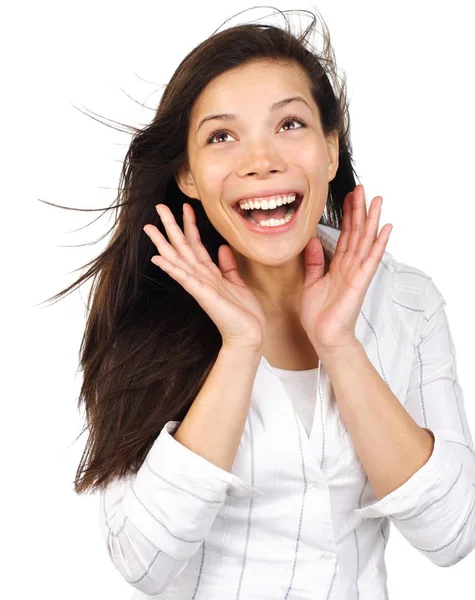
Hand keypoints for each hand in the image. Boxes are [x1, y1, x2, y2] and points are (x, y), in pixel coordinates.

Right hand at [143, 203, 265, 350]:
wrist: (248, 334)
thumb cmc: (243, 313)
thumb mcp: (237, 283)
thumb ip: (228, 266)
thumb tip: (223, 248)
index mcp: (209, 273)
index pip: (196, 244)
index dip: (190, 224)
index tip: (185, 206)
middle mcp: (201, 277)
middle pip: (182, 247)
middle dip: (171, 226)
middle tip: (159, 206)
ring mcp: (200, 286)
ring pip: (178, 259)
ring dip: (163, 244)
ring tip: (149, 228)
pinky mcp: (203, 295)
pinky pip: (185, 279)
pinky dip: (171, 268)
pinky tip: (158, 259)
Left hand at [299, 184, 392, 355]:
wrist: (324, 337)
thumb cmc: (318, 314)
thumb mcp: (311, 283)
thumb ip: (314, 262)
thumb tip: (312, 241)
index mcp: (338, 266)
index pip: (345, 235)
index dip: (347, 216)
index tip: (348, 196)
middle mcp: (350, 267)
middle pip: (357, 233)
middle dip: (360, 211)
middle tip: (362, 188)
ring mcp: (357, 273)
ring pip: (366, 241)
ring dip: (372, 220)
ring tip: (378, 200)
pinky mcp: (360, 282)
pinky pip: (370, 260)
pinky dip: (378, 244)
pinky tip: (386, 228)